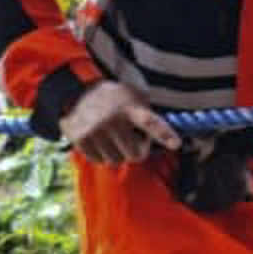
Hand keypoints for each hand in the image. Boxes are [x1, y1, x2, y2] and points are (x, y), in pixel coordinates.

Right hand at [59, 80, 179, 163]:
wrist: (75, 92)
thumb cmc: (113, 98)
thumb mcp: (133, 96)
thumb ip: (148, 114)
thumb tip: (166, 139)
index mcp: (129, 107)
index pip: (150, 122)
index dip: (164, 133)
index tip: (176, 143)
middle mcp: (113, 120)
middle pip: (135, 155)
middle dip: (137, 150)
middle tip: (132, 138)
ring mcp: (96, 131)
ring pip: (117, 161)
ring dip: (118, 152)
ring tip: (112, 135)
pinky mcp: (82, 140)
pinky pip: (100, 161)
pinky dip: (102, 154)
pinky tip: (99, 139)